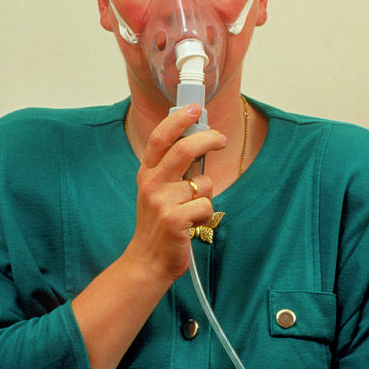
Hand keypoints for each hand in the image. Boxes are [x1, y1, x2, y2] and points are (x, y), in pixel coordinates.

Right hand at [125, 105, 224, 281]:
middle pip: (184, 149)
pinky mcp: (175, 220)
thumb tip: (199, 142)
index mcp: (147, 173)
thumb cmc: (158, 224)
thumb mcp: (157, 191)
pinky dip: (206, 216)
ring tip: (193, 210)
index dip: (178, 119)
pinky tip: (193, 225)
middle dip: (208, 138)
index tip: (195, 108)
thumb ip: (172, 169)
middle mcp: (152, 183)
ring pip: (204, 183)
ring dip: (207, 195)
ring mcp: (162, 201)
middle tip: (221, 139)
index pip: (161, 138)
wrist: (147, 260)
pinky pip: (207, 206)